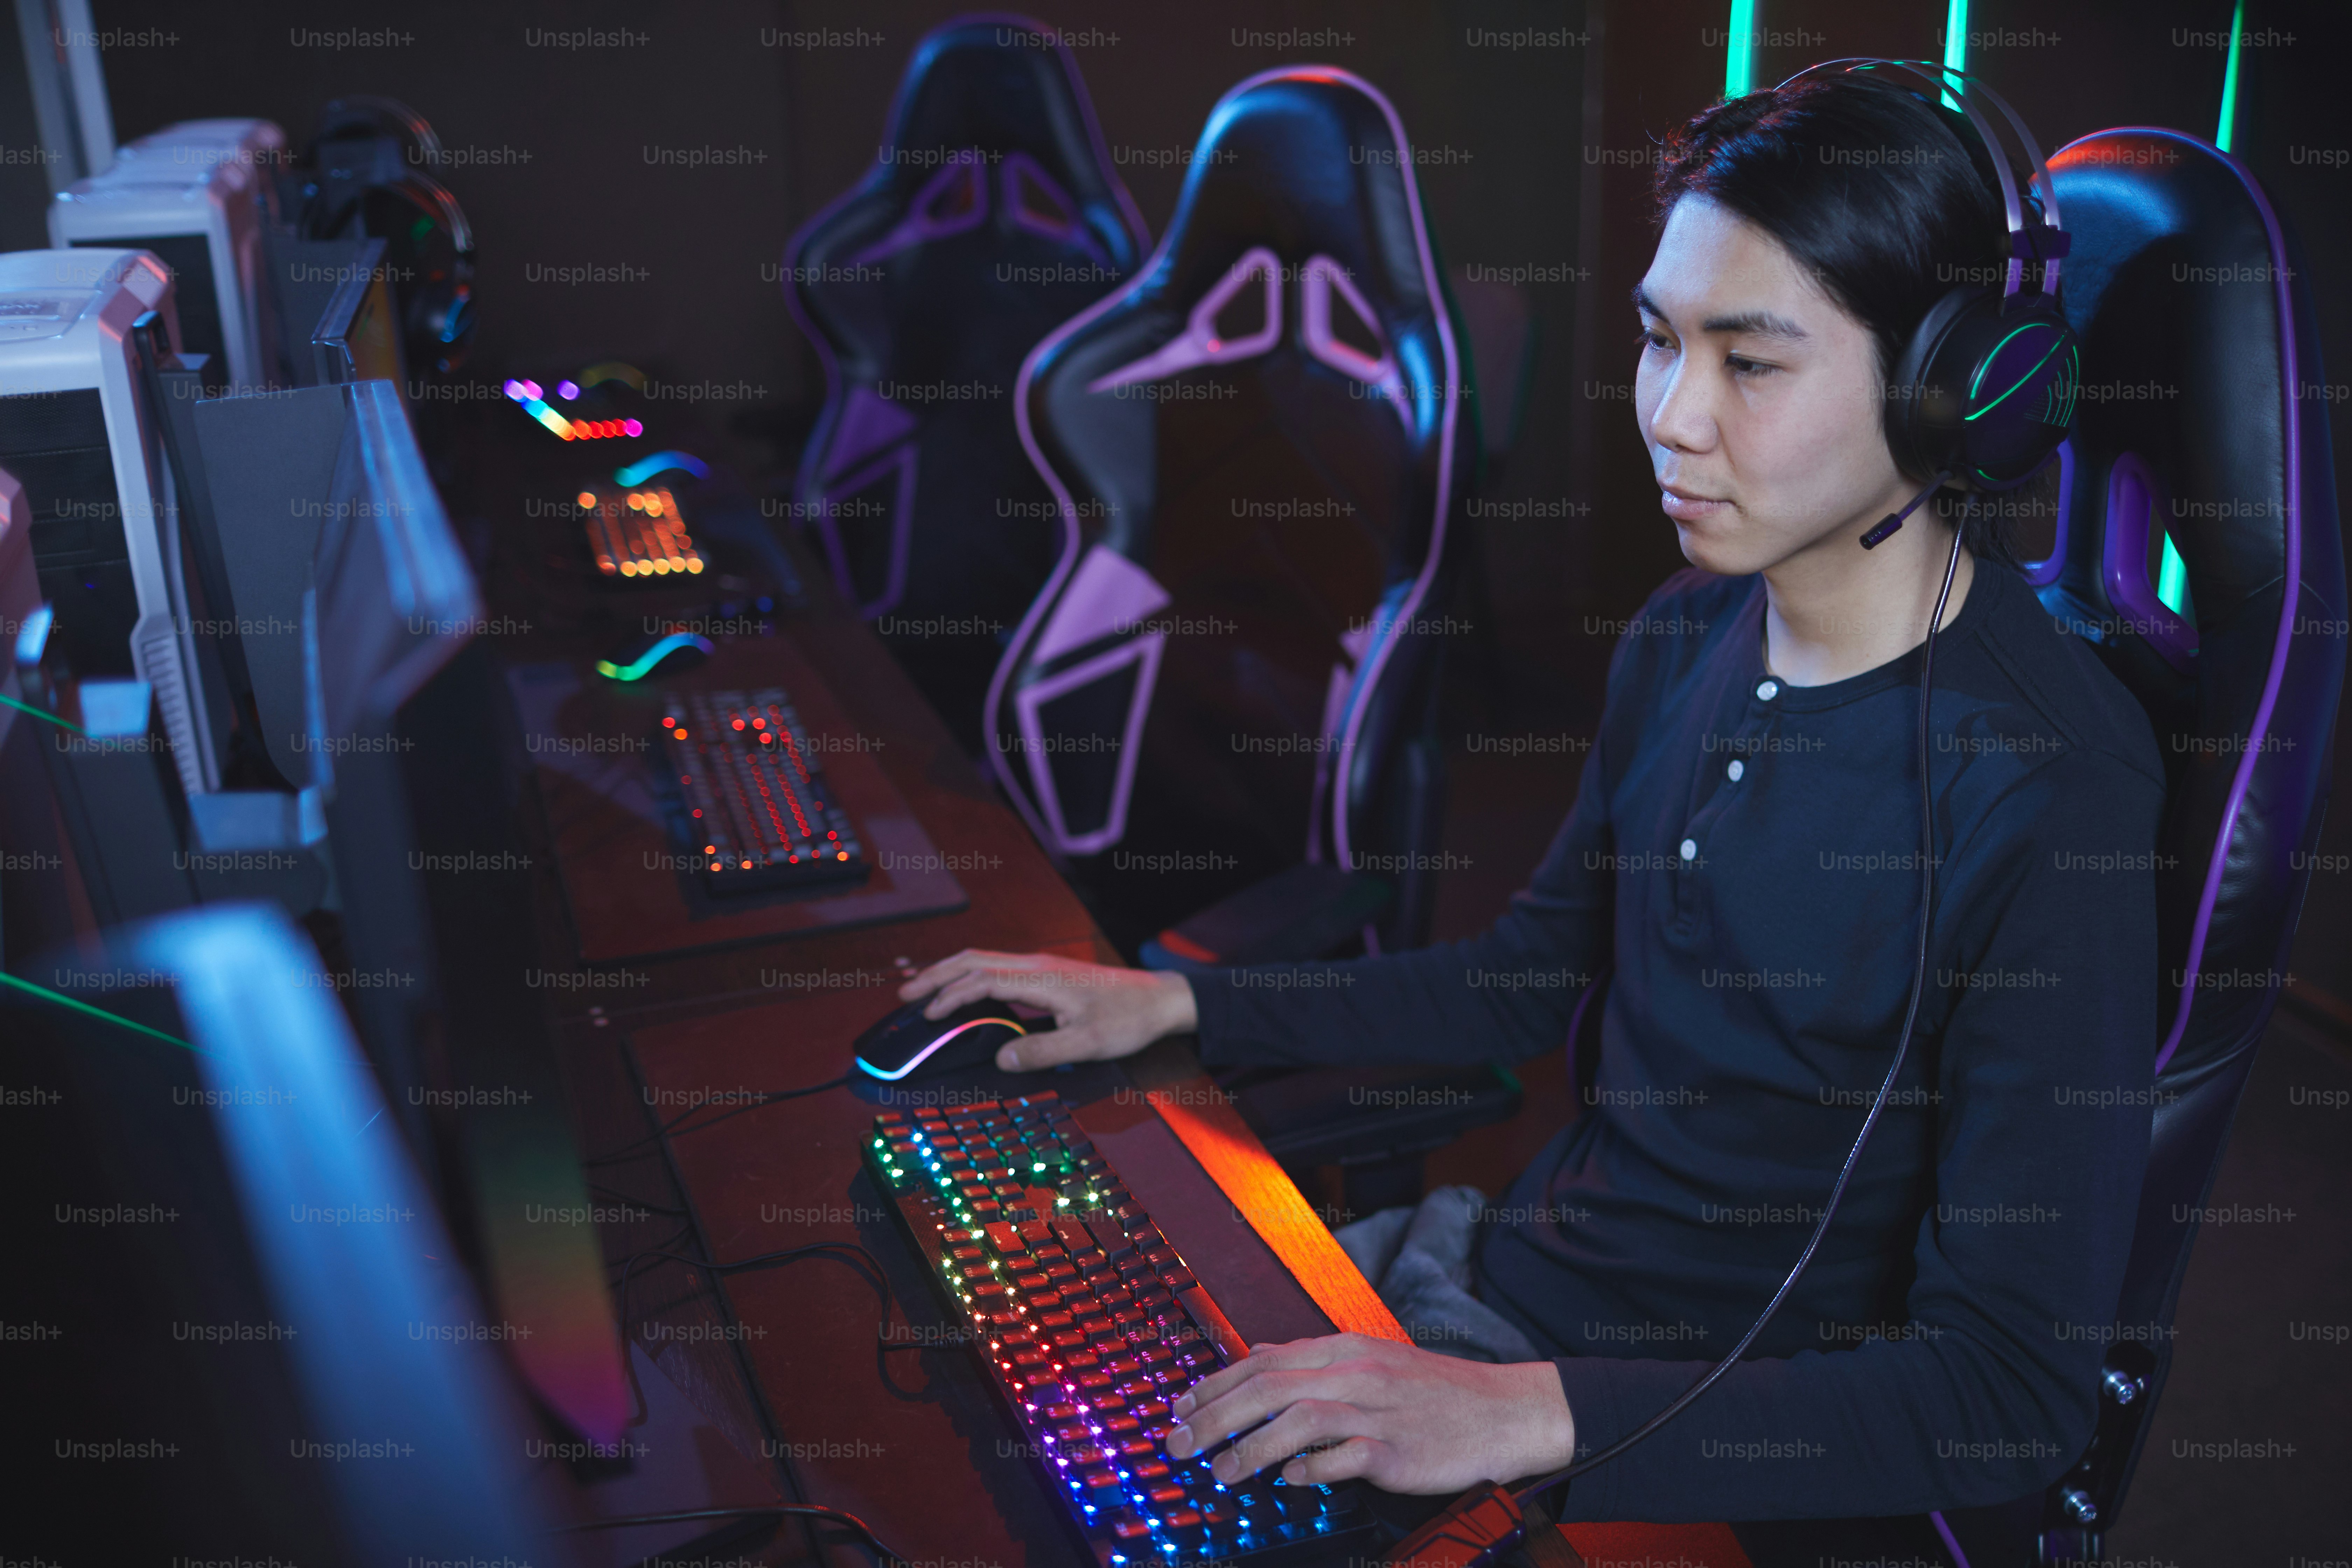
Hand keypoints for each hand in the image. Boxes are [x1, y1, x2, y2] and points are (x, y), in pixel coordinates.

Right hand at [897, 950, 1196, 1070]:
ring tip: (922, 990)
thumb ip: (1043, 1052)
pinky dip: (971, 977)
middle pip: (974, 960)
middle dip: (936, 975)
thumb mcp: (1089, 1044)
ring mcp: (1041, 968)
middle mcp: (1037, 965)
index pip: (982, 980)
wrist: (1161, 1000)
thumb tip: (1000, 1059)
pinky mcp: (1047, 976)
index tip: (927, 1016)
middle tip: (904, 994)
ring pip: (984, 961)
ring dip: (951, 973)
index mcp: (1041, 977)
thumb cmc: (1129, 1019)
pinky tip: (964, 993)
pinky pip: (998, 969)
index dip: (951, 997)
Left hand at [1163, 1333, 1575, 1494]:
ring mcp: (1378, 1410)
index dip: (1215, 1383)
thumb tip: (1258, 1352)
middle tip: (1176, 1443)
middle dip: (1214, 1414)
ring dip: (1252, 1445)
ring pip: (1300, 1418)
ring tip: (1221, 1471)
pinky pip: (1346, 1456)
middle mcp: (1355, 1373)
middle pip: (1269, 1387)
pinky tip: (1289, 1480)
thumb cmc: (1433, 1392)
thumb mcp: (1369, 1357)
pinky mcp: (1398, 1449)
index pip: (1264, 1360)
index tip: (1178, 1406)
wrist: (1503, 1411)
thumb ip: (1311, 1358)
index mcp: (1345, 1349)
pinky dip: (1313, 1467)